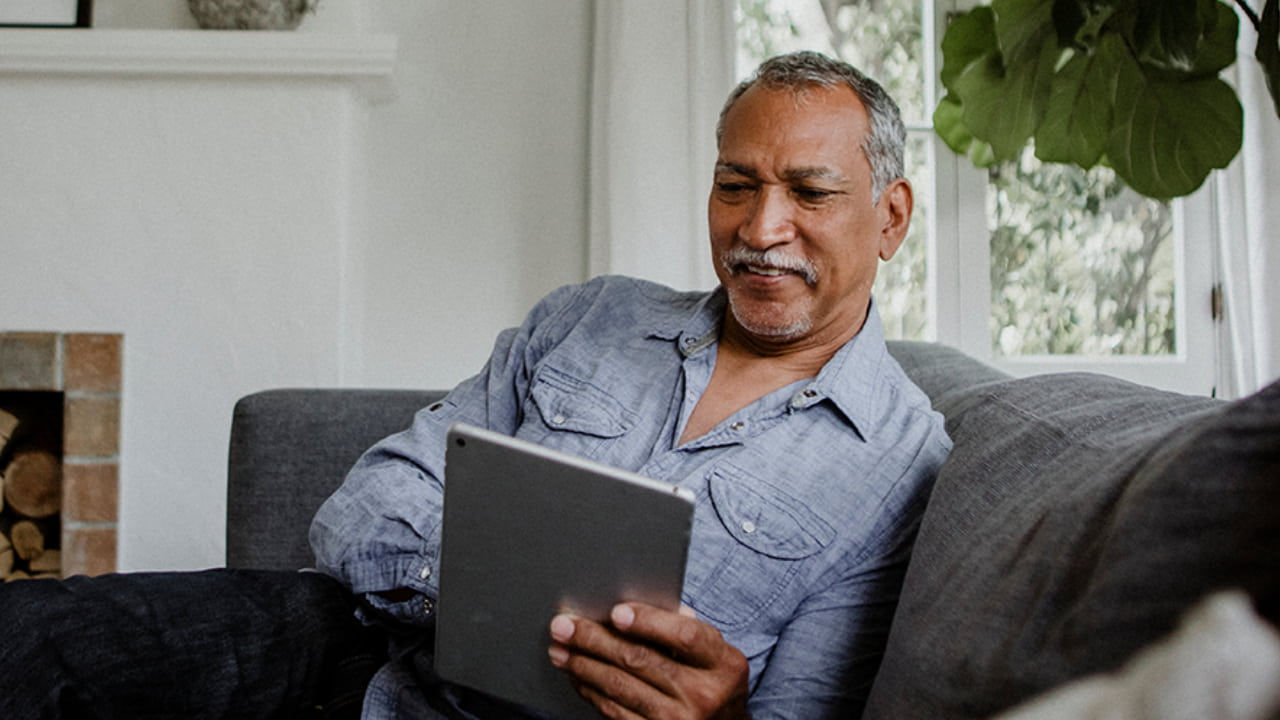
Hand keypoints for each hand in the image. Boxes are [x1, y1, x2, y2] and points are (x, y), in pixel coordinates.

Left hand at [547, 603, 749, 719]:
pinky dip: (592, 691)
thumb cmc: (713, 682)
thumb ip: (683, 628)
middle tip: (564, 625)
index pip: (684, 636)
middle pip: (642, 660)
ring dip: (584, 666)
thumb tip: (632, 606)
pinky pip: (616, 712)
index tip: (615, 612)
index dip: (649, 622)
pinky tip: (578, 676)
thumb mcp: (714, 656)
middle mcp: (705, 695)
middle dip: (596, 640)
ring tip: (561, 649)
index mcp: (724, 664)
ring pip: (621, 687)